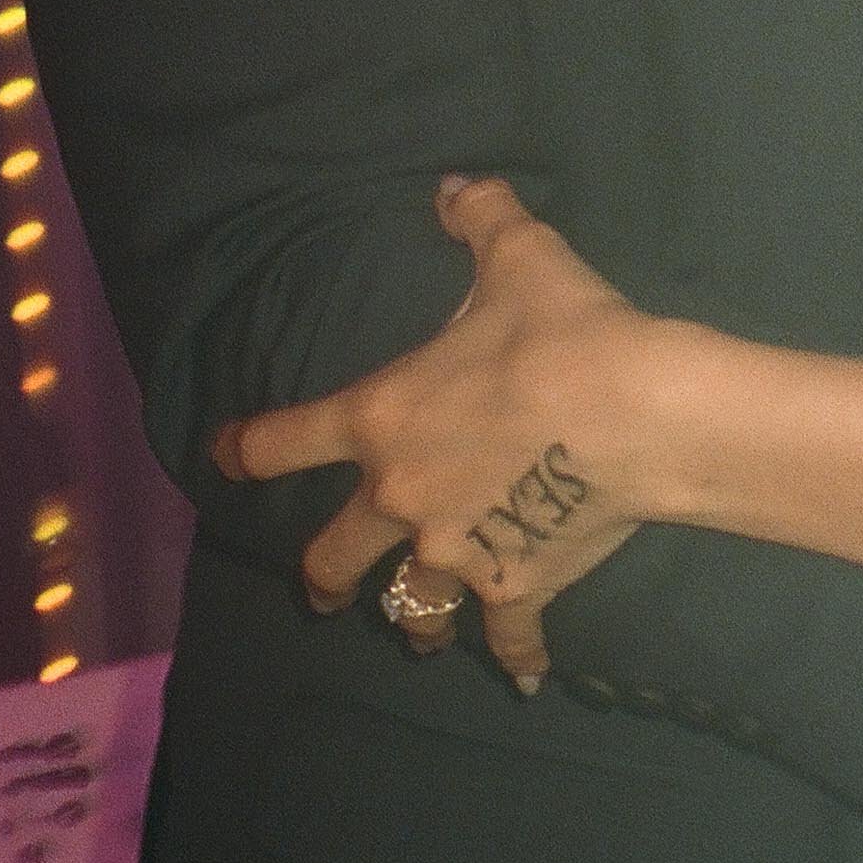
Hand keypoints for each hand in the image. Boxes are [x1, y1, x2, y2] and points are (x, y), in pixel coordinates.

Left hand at [214, 177, 665, 688]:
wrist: (636, 411)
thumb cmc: (562, 332)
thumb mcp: (519, 256)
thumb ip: (478, 217)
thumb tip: (455, 187)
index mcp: (380, 419)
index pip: (284, 440)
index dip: (246, 448)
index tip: (226, 456)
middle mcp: (399, 498)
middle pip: (331, 557)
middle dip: (322, 575)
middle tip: (322, 585)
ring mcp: (454, 551)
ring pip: (410, 608)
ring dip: (411, 621)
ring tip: (419, 631)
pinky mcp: (516, 585)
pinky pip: (509, 635)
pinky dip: (518, 655)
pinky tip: (529, 675)